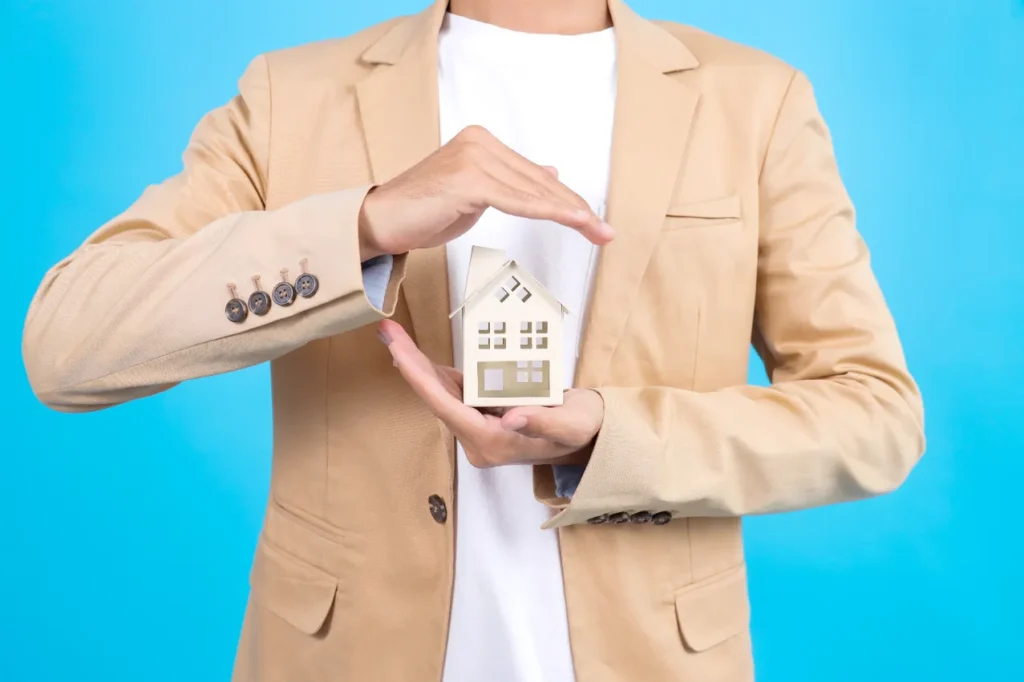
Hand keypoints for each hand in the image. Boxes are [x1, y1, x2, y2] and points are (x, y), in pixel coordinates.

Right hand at [357, 125, 614, 260]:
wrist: (382, 221)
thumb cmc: (425, 212)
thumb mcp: (477, 194)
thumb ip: (511, 183)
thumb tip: (548, 174)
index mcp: (483, 141)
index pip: (534, 175)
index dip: (566, 200)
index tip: (593, 222)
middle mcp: (480, 142)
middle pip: (539, 182)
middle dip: (575, 209)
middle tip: (605, 232)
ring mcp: (473, 158)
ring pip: (531, 191)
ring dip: (567, 214)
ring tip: (595, 231)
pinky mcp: (467, 179)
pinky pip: (514, 200)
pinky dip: (544, 212)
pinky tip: (569, 221)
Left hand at [379, 320, 603, 467]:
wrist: (591, 437)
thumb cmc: (583, 429)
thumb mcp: (571, 424)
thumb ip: (542, 422)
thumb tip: (512, 416)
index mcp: (492, 442)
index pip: (446, 407)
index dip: (418, 377)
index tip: (397, 350)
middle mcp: (478, 440)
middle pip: (436, 399)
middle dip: (410, 365)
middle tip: (388, 333)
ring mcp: (479, 429)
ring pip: (441, 395)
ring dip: (419, 367)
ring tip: (395, 337)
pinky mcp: (483, 416)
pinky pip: (455, 394)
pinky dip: (438, 373)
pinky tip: (420, 356)